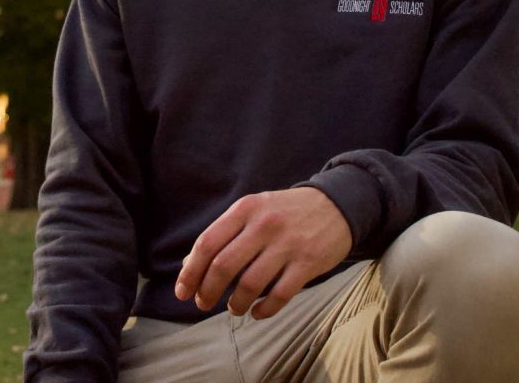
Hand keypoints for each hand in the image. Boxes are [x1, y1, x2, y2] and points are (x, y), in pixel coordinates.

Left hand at [174, 187, 351, 319]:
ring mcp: (287, 244)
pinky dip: (264, 310)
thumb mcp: (252, 211)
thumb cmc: (284, 212)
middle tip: (203, 304)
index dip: (190, 271)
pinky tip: (257, 312)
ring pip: (250, 284)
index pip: (207, 243)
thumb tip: (189, 266)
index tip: (182, 292)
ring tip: (233, 308)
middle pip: (224, 266)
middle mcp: (264, 225)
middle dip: (208, 291)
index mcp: (245, 209)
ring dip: (235, 303)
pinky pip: (280, 295)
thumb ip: (223, 235)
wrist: (335, 204)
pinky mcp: (308, 263)